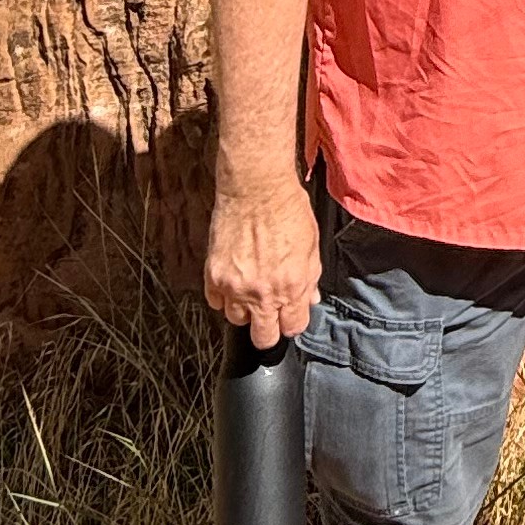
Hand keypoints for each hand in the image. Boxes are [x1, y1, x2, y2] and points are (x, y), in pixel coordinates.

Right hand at [204, 171, 322, 343]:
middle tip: (268, 313)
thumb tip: (309, 299)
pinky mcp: (213, 275)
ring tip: (250, 289)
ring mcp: (235, 286)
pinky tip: (233, 279)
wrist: (255, 187)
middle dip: (268, 329)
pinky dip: (223, 295)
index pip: (293, 328)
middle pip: (263, 337)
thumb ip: (310, 278)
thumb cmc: (287, 209)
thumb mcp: (312, 245)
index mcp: (292, 286)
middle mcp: (263, 293)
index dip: (291, 322)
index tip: (288, 315)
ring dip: (244, 310)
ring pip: (236, 320)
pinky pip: (215, 302)